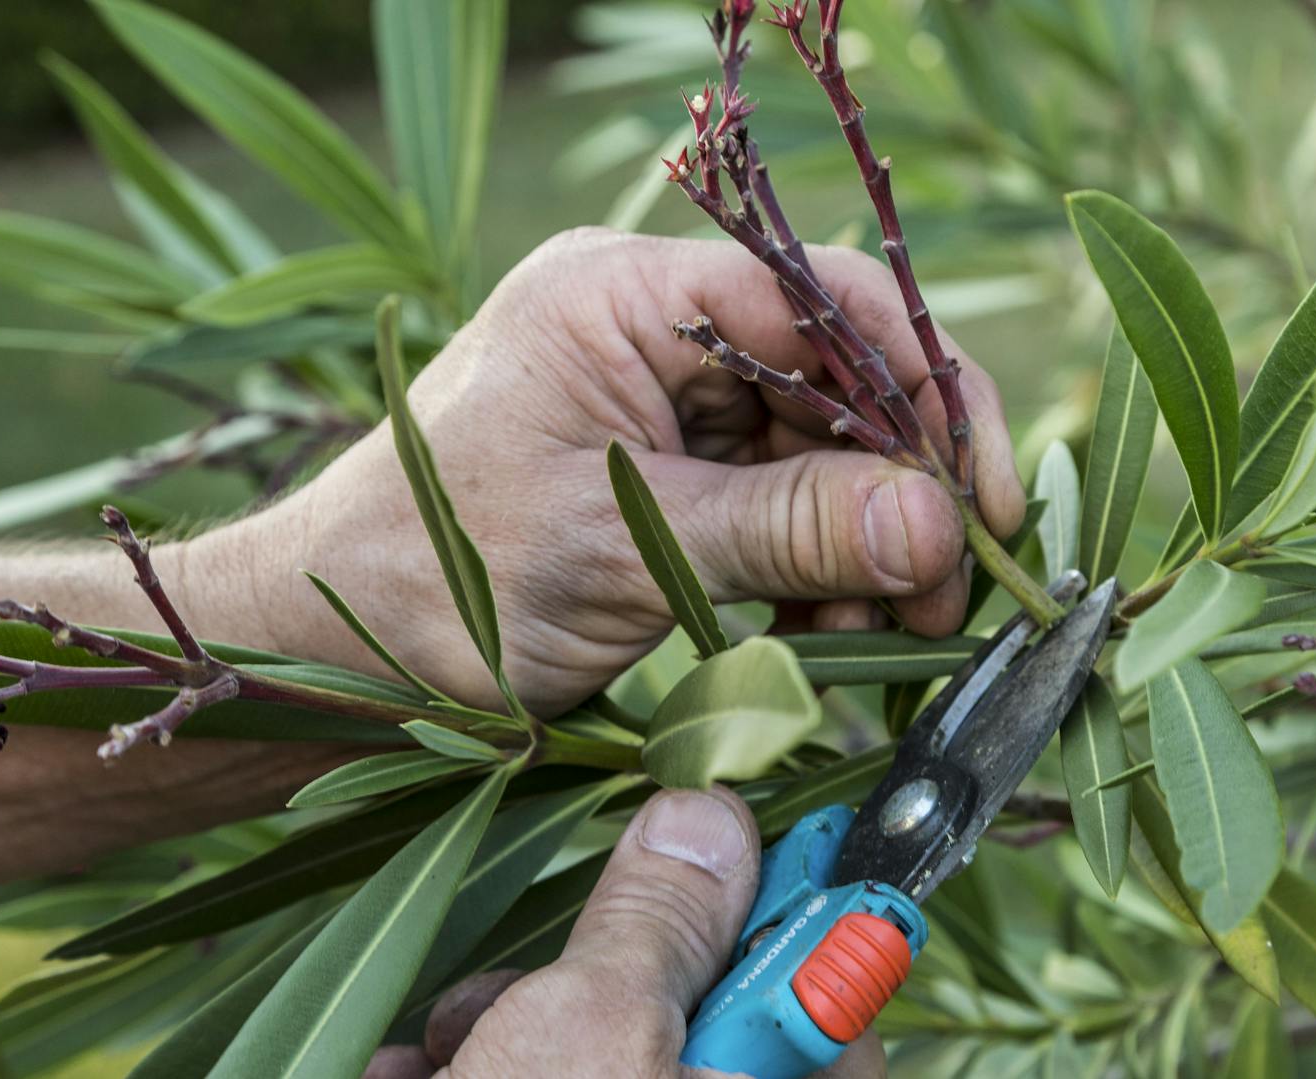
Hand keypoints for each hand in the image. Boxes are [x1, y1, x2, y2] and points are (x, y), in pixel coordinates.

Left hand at [191, 228, 1023, 713]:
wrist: (332, 655)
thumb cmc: (441, 582)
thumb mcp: (628, 549)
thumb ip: (788, 527)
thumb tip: (939, 523)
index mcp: (623, 294)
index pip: (818, 301)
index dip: (922, 385)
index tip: (983, 488)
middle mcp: (651, 326)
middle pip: (833, 376)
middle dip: (903, 483)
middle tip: (951, 583)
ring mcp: (660, 398)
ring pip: (818, 447)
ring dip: (868, 538)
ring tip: (893, 627)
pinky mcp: (668, 468)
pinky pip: (780, 500)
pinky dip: (818, 566)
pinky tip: (831, 630)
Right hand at [361, 787, 885, 1078]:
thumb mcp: (587, 1032)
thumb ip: (659, 924)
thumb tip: (711, 820)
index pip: (829, 987)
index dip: (755, 911)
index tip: (691, 859)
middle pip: (700, 1025)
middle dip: (588, 989)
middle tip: (507, 1000)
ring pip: (611, 1066)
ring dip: (512, 1043)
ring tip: (439, 1056)